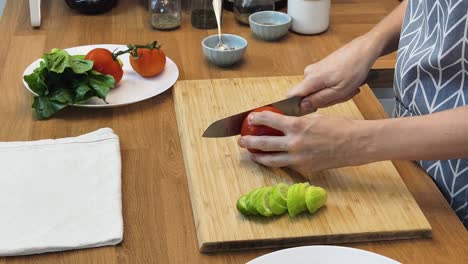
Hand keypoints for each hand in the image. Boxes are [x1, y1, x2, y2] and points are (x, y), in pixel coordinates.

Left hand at [237, 111, 369, 173]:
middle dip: (249, 142)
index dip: (257, 118)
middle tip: (241, 141)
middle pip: (264, 144)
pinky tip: (274, 160)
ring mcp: (300, 159)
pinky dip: (279, 162)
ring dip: (259, 157)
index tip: (249, 118)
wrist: (357, 144)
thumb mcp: (315, 119)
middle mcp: (295, 144)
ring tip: (251, 155)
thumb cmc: (340, 127)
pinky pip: (288, 165)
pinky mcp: (306, 169)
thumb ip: (297, 123)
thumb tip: (284, 123)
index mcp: (297, 126)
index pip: (270, 121)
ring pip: (272, 160)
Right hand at [288, 35, 380, 111]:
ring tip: (347, 88)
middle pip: (307, 96)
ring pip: (317, 91)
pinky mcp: (320, 69)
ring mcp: (314, 70)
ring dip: (332, 94)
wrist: (363, 50)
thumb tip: (302, 107)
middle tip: (342, 95)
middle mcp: (308, 73)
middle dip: (325, 100)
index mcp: (311, 79)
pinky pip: (322, 85)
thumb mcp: (339, 91)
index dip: (298, 106)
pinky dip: (334, 87)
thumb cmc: (355, 68)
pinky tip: (345, 84)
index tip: (313, 109)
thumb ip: (318, 100)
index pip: (291, 96)